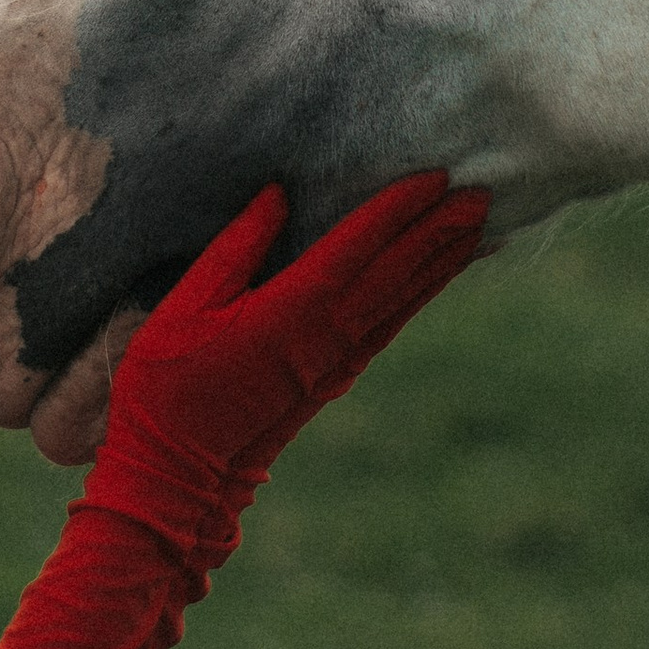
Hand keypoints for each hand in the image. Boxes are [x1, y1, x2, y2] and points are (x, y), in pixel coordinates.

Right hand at [95, 172, 488, 503]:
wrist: (178, 473)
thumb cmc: (167, 386)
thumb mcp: (185, 306)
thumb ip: (235, 248)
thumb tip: (278, 195)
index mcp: (288, 311)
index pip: (355, 247)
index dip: (396, 209)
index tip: (434, 176)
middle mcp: (327, 336)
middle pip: (395, 273)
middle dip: (438, 231)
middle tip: (482, 194)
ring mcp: (336, 363)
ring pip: (401, 302)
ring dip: (441, 263)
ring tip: (478, 229)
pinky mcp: (335, 380)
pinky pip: (389, 327)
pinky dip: (419, 297)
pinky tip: (435, 278)